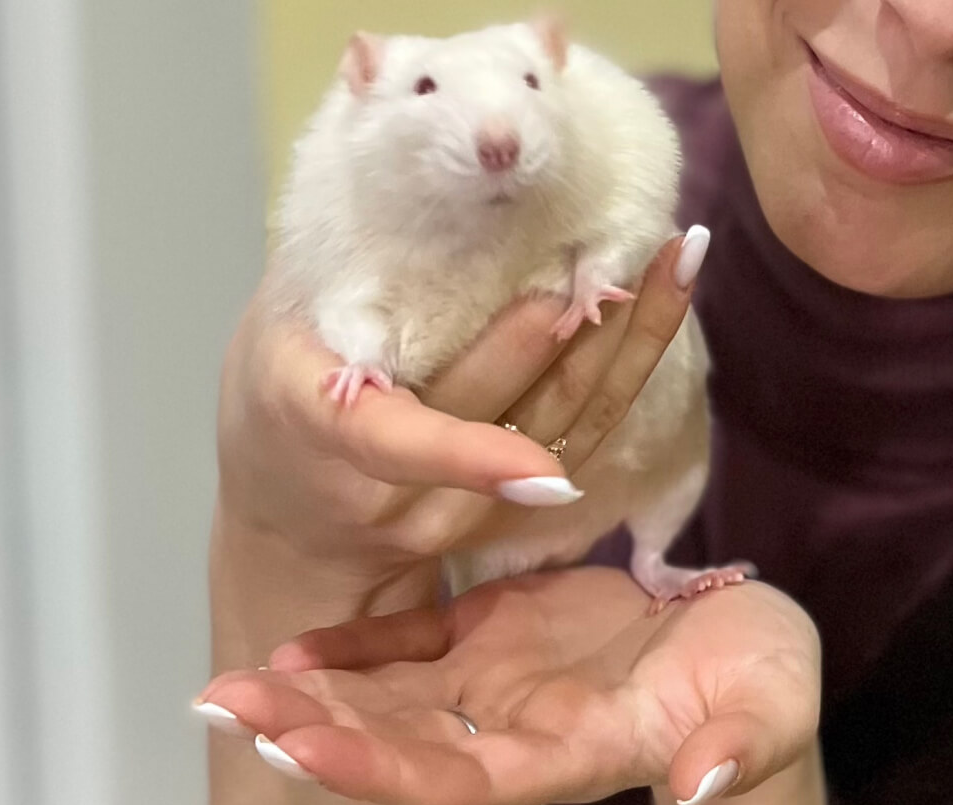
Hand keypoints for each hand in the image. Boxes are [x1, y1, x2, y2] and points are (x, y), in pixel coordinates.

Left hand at [198, 569, 820, 804]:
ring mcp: (492, 682)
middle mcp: (512, 729)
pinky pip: (406, 645)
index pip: (460, 775)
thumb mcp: (771, 699)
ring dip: (306, 693)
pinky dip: (350, 647)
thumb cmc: (761, 676)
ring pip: (384, 696)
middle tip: (221, 706)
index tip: (300, 748)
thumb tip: (703, 775)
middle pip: (395, 743)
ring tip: (226, 687)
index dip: (380, 766)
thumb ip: (740, 741)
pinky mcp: (488, 635)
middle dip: (307, 730)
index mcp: (569, 751)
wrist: (736, 639)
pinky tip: (293, 647)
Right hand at [214, 229, 708, 583]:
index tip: (539, 463)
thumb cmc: (281, 392)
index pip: (394, 449)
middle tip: (615, 262)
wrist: (291, 508)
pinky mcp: (506, 510)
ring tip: (673, 262)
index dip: (465, 456)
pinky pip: (580, 435)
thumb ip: (339, 261)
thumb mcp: (279, 325)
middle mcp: (399, 492)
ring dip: (623, 346)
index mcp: (325, 432)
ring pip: (560, 433)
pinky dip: (628, 366)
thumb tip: (392, 145)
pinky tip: (663, 298)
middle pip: (502, 425)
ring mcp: (458, 512)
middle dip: (567, 350)